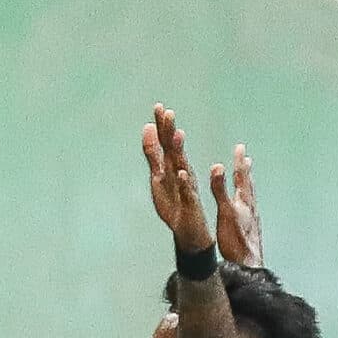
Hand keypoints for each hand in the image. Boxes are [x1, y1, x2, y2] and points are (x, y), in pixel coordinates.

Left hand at [141, 105, 215, 254]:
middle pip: (174, 150)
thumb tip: (148, 128)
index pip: (166, 143)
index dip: (162, 126)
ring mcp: (185, 188)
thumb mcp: (158, 176)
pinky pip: (186, 192)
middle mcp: (181, 173)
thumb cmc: (175, 203)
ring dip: (179, 152)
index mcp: (172, 167)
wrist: (190, 231)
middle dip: (170, 132)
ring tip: (176, 134)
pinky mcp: (188, 204)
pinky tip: (182, 172)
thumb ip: (153, 154)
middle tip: (167, 112)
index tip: (159, 106)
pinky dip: (184, 182)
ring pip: (181, 167)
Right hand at [209, 143, 261, 267]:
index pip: (241, 177)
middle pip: (248, 185)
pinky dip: (246, 201)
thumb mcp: (225, 213)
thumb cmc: (235, 240)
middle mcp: (250, 208)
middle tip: (246, 158)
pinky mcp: (251, 229)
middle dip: (245, 171)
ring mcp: (252, 218)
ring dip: (247, 185)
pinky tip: (246, 207)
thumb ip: (220, 190)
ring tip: (247, 178)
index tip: (240, 148)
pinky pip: (249, 209)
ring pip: (250, 197)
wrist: (248, 263)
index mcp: (243, 202)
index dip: (239, 162)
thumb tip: (217, 166)